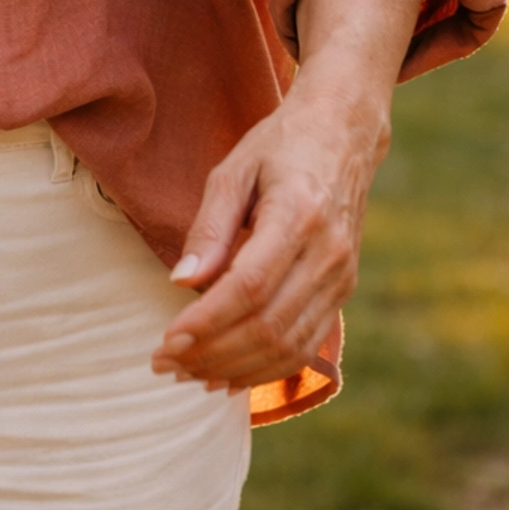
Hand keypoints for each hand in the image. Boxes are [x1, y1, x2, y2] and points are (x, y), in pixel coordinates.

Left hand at [149, 81, 381, 391]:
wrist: (342, 135)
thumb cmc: (278, 146)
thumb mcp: (232, 171)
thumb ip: (208, 228)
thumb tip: (180, 284)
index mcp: (299, 214)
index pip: (250, 287)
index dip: (207, 321)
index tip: (167, 340)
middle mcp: (328, 252)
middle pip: (269, 325)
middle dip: (212, 353)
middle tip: (164, 363)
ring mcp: (342, 276)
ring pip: (288, 346)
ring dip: (235, 369)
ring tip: (187, 373)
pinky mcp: (343, 291)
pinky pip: (305, 345)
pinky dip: (264, 368)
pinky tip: (227, 374)